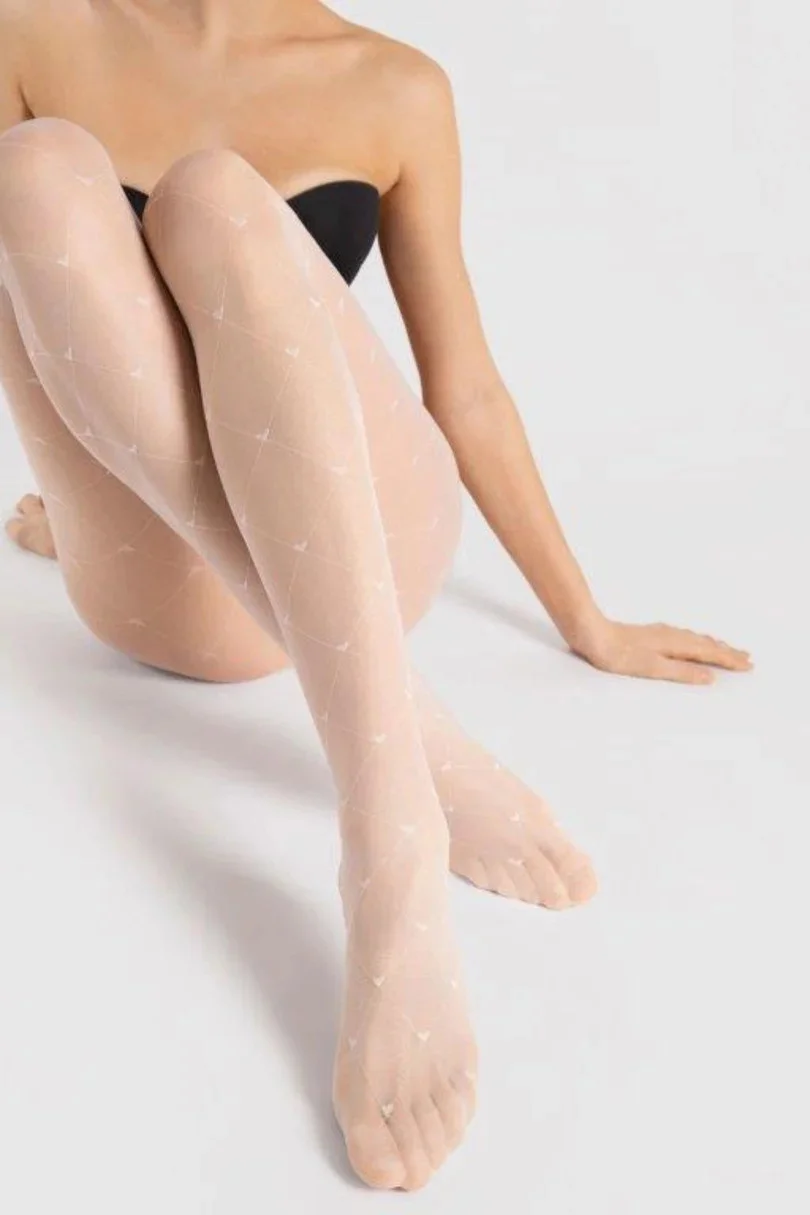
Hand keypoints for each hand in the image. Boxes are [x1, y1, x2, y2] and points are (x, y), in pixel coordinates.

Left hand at [567, 615, 752, 683]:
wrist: (592, 633)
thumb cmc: (618, 653)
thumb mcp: (652, 668)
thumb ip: (682, 672)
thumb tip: (710, 677)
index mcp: (675, 644)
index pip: (710, 653)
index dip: (729, 660)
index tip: (748, 665)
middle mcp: (671, 635)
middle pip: (706, 644)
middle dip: (727, 652)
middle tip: (747, 657)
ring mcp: (661, 633)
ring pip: (695, 639)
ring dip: (714, 645)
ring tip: (726, 649)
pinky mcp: (650, 635)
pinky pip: (683, 637)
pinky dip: (697, 641)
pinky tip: (691, 642)